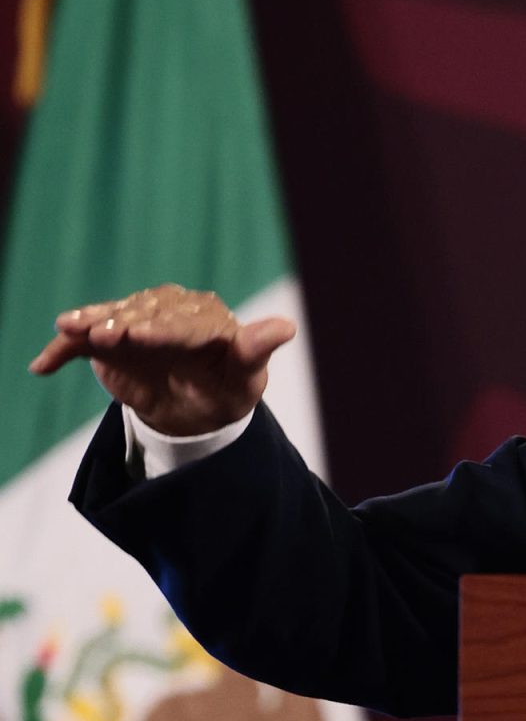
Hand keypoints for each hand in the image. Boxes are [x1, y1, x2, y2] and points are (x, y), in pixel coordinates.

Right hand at [28, 284, 294, 435]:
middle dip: (124, 323)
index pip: (183, 320)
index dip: (163, 328)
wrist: (195, 410)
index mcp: (206, 316)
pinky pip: (83, 342)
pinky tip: (42, 365)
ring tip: (72, 331)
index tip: (143, 337)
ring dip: (91, 324)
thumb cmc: (227, 389)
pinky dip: (62, 349)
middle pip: (143, 313)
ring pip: (110, 319)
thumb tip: (288, 326)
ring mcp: (135, 322)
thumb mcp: (246, 377)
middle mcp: (168, 310)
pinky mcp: (109, 341)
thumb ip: (257, 350)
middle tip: (105, 335)